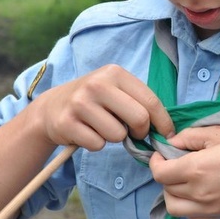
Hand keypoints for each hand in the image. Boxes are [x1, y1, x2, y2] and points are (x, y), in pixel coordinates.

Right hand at [31, 64, 173, 151]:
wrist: (52, 107)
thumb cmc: (94, 101)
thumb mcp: (115, 90)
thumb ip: (139, 102)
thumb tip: (167, 129)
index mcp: (114, 73)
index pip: (151, 101)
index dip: (164, 122)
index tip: (168, 134)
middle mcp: (97, 84)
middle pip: (139, 118)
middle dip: (141, 132)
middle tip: (133, 133)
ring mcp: (80, 103)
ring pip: (118, 135)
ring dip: (114, 138)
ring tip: (101, 127)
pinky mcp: (67, 123)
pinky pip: (98, 144)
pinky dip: (96, 143)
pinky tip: (87, 132)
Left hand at [149, 125, 219, 218]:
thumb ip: (191, 136)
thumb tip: (172, 142)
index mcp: (196, 169)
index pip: (159, 173)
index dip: (156, 160)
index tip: (163, 151)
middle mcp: (198, 193)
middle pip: (165, 190)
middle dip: (164, 174)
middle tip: (176, 161)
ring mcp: (210, 208)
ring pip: (175, 208)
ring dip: (172, 193)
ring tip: (185, 178)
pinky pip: (192, 217)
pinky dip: (187, 207)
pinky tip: (198, 192)